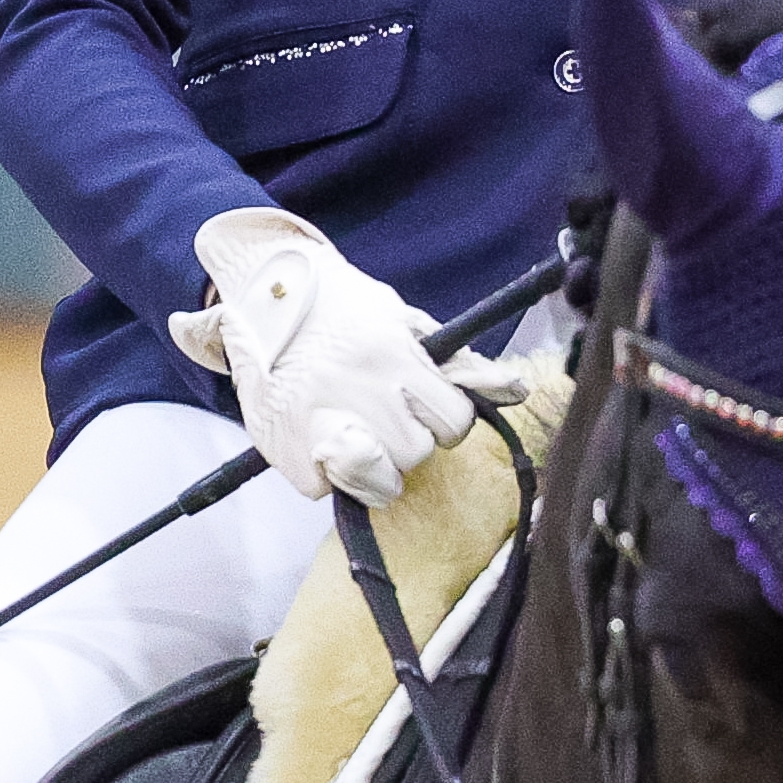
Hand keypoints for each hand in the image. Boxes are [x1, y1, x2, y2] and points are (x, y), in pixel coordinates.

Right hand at [166, 207, 478, 507]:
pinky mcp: (283, 448)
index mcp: (391, 355)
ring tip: (360, 436)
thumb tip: (515, 391)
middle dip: (408, 440)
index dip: (444, 418)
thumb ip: (458, 361)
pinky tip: (320, 438)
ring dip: (375, 468)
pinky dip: (326, 473)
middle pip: (417, 453)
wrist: (267, 294)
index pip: (453, 421)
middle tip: (385, 415)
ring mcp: (314, 421)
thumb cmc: (343, 309)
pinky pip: (325, 488)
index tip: (423, 405)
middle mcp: (355, 390)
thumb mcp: (404, 320)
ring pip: (378, 482)